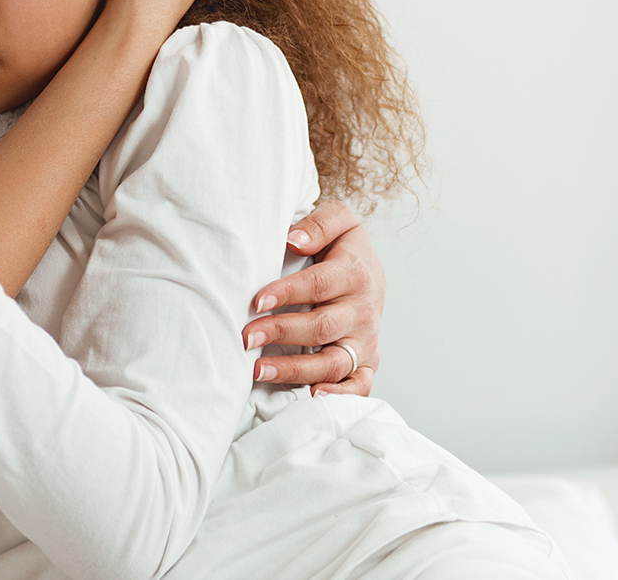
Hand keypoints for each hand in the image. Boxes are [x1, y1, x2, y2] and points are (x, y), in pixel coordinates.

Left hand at [240, 200, 384, 395]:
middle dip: (282, 332)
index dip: (288, 293)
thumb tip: (294, 240)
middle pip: (322, 326)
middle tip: (246, 337)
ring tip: (259, 370)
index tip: (258, 300)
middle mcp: (364, 310)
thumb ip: (320, 224)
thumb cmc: (343, 248)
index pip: (319, 285)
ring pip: (334, 361)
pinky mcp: (366, 362)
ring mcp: (366, 340)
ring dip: (296, 369)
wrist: (371, 271)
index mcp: (355, 272)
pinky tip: (311, 396)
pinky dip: (340, 396)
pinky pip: (359, 386)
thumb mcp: (339, 220)